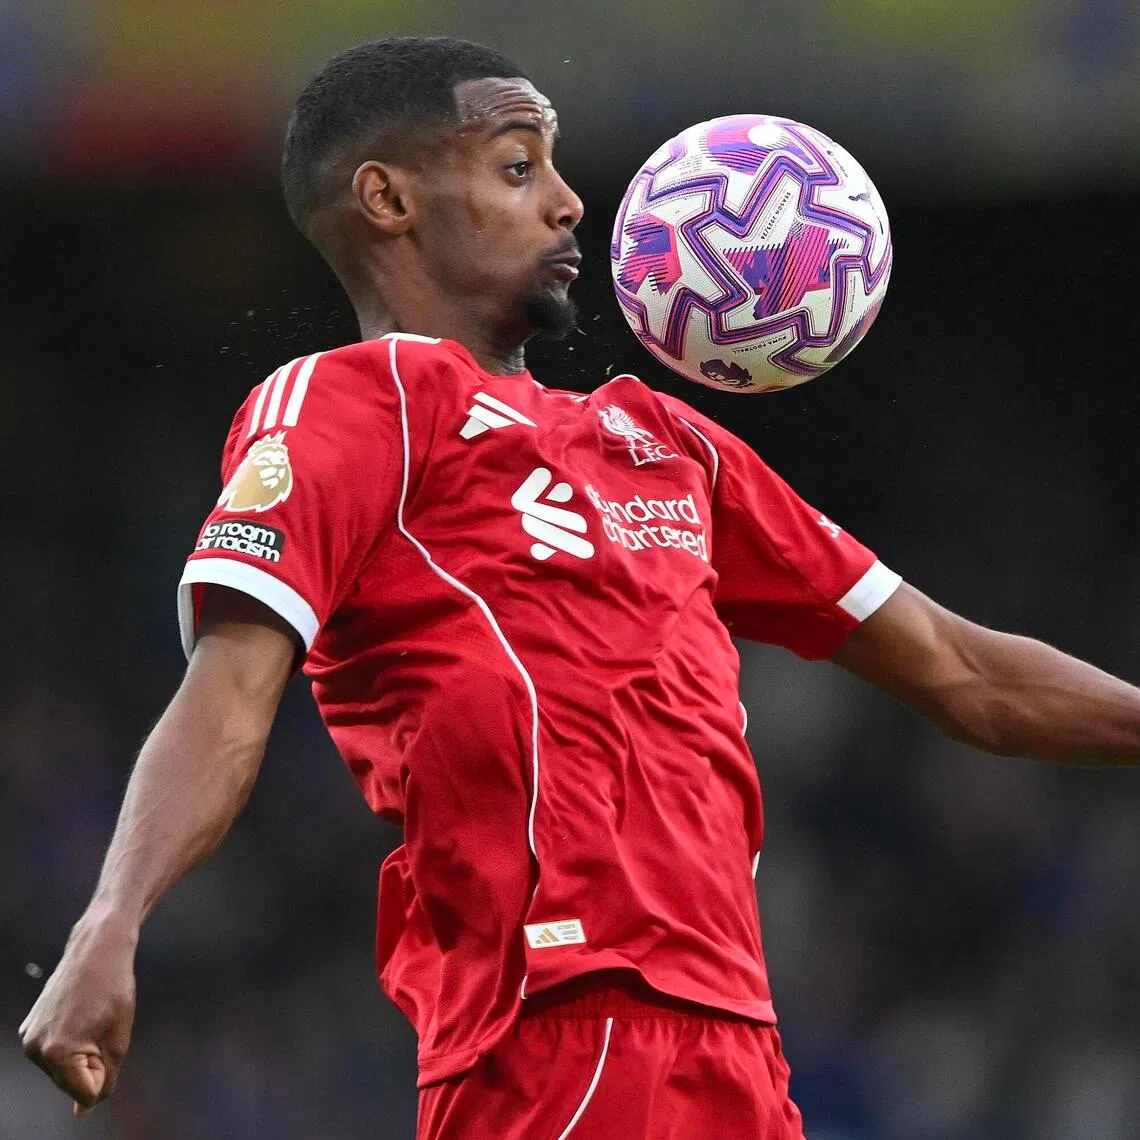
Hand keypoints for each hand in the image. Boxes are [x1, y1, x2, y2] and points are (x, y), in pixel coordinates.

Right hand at [19, 910, 138, 1116]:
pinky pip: (54, 1050)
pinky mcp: (30, 1026)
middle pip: (71, 1082)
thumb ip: (105, 1079)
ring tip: (91, 1020)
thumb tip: (83, 1111)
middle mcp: (35, 1049)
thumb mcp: (118, 1040)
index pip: (86, 1092)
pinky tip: (79, 1016)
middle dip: (92, 1065)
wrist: (97, 950)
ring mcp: (29, 1036)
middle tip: (101, 1028)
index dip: (106, 1073)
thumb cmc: (113, 990)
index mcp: (57, 1053)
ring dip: (81, 1054)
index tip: (108, 1040)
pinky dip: (70, 1042)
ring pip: (63, 1067)